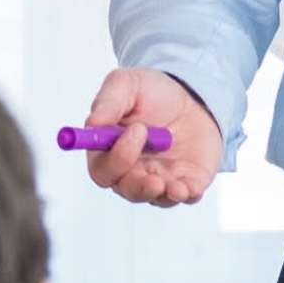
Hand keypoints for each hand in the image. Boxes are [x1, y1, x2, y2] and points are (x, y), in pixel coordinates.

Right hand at [75, 65, 221, 206]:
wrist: (190, 95)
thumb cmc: (151, 92)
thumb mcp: (126, 84)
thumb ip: (108, 102)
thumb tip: (93, 123)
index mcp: (110, 150)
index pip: (102, 169)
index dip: (115, 159)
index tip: (135, 131)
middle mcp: (131, 170)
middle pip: (128, 189)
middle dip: (139, 185)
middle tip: (154, 172)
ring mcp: (159, 178)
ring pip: (156, 198)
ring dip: (164, 194)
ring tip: (175, 187)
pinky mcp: (186, 180)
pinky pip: (186, 195)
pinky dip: (188, 194)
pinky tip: (190, 188)